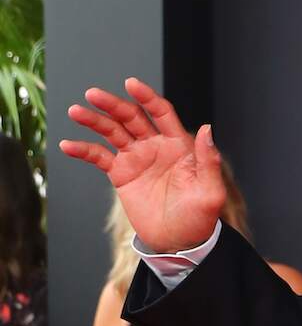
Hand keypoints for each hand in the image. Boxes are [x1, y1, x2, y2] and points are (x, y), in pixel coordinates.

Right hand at [59, 78, 224, 252]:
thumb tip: (207, 128)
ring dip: (94, 120)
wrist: (180, 241)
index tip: (131, 84)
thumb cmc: (201, 217)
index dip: (147, 97)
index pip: (161, 113)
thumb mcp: (211, 191)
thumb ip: (208, 160)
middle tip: (92, 94)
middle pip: (132, 117)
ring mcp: (137, 158)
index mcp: (180, 144)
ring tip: (76, 112)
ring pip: (113, 132)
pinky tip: (68, 145)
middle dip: (113, 104)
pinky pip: (100, 157)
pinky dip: (83, 150)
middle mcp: (156, 146)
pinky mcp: (122, 174)